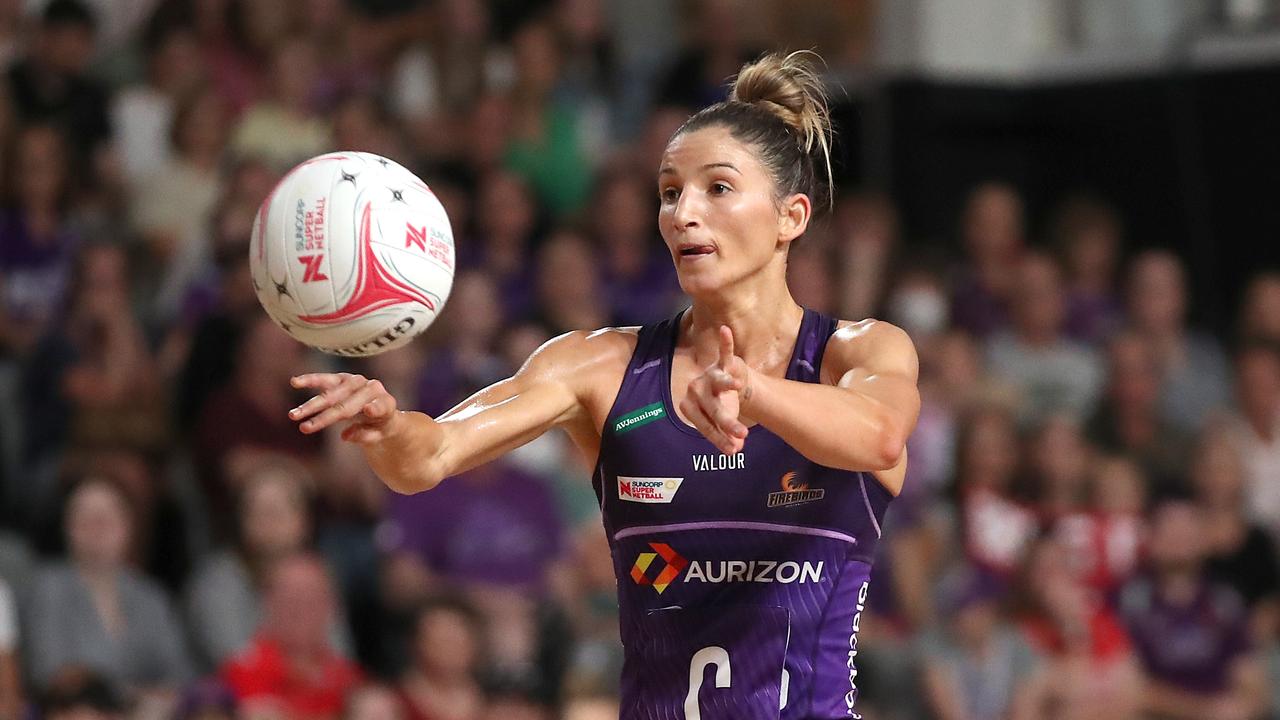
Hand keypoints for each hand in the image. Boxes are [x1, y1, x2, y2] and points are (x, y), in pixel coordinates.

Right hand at [289, 372, 399, 442]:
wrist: (381, 410)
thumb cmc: (380, 425)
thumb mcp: (380, 435)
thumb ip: (367, 435)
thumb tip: (345, 436)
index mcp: (386, 403)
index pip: (380, 407)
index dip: (375, 409)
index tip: (369, 410)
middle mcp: (371, 389)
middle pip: (345, 406)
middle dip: (324, 418)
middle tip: (305, 428)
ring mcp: (356, 382)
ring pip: (331, 395)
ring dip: (311, 405)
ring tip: (293, 416)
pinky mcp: (343, 378)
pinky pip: (325, 380)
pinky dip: (310, 380)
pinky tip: (295, 382)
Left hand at [680, 325, 750, 454]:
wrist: (728, 384)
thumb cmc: (721, 406)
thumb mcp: (723, 422)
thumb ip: (727, 435)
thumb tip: (736, 450)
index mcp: (692, 408)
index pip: (706, 426)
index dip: (720, 439)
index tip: (734, 451)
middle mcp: (697, 391)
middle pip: (713, 408)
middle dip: (728, 422)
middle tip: (742, 435)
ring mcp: (709, 376)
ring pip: (718, 381)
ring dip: (726, 382)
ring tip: (737, 386)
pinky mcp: (722, 363)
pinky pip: (724, 352)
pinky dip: (725, 342)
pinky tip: (724, 331)